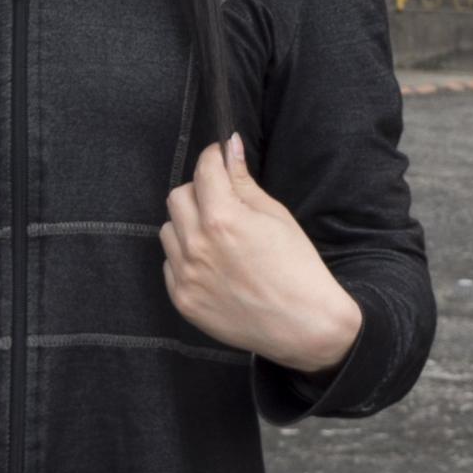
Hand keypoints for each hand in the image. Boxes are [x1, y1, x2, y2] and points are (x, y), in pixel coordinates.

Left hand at [162, 134, 363, 372]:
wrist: (304, 325)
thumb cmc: (297, 268)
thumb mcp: (276, 216)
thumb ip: (243, 182)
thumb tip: (229, 147)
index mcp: (222, 219)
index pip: (203, 170)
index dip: (213, 158)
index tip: (219, 159)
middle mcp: (196, 246)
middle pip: (177, 197)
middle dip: (198, 190)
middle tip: (221, 200)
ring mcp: (186, 276)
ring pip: (168, 230)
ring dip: (187, 225)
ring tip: (217, 237)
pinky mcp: (183, 300)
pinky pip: (170, 264)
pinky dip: (185, 258)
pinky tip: (213, 265)